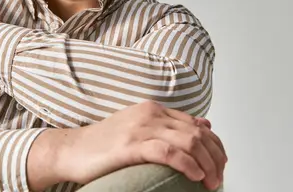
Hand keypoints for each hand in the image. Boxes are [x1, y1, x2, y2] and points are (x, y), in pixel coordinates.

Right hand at [57, 101, 226, 189]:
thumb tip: (204, 125)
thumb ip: (169, 126)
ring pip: (188, 142)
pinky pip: (168, 152)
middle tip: (219, 178)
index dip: (215, 146)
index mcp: (154, 109)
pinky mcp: (131, 146)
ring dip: (206, 164)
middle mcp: (150, 114)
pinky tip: (195, 176)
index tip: (221, 164)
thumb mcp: (140, 128)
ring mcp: (140, 128)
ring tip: (211, 182)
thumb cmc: (104, 144)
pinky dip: (187, 164)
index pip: (196, 125)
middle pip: (197, 134)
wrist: (72, 149)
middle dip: (215, 158)